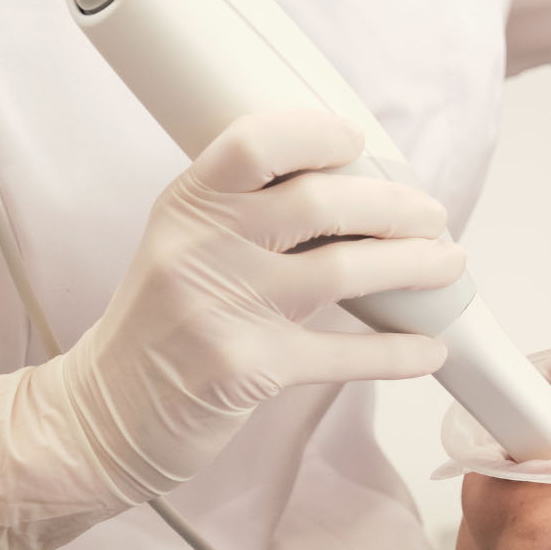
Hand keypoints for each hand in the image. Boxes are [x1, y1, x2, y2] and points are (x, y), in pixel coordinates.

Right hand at [0, 110, 464, 549]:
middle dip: (395, 204)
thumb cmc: (161, 323)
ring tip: (450, 263)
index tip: (359, 141)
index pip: (253, 143)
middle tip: (433, 213)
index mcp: (188, 205)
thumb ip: (248, 215)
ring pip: (344, 270)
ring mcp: (223, 310)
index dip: (316, 133)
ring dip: (413, 264)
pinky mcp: (247, 370)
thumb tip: (353, 186)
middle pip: (320, 202)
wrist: (100, 415)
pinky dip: (397, 352)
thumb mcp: (183, 248)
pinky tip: (432, 349)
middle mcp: (201, 249)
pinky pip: (343, 355)